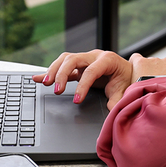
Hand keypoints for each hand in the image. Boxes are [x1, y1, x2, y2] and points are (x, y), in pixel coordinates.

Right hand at [33, 51, 165, 109]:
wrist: (129, 71)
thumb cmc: (127, 79)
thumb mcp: (125, 90)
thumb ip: (118, 99)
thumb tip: (114, 110)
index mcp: (108, 60)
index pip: (91, 71)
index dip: (83, 86)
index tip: (76, 100)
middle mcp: (95, 56)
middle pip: (73, 59)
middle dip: (62, 74)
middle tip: (57, 91)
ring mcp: (86, 58)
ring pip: (65, 59)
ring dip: (53, 70)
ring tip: (45, 83)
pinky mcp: (79, 64)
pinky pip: (62, 65)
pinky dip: (49, 71)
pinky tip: (37, 77)